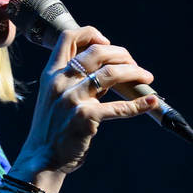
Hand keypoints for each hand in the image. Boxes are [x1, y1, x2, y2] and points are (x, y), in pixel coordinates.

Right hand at [18, 25, 157, 178]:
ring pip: (110, 74)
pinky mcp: (85, 117)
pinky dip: (138, 104)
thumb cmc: (53, 130)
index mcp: (52, 74)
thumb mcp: (57, 99)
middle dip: (121, 54)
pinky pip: (118, 107)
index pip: (69, 38)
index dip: (91, 34)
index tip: (107, 42)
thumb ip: (77, 83)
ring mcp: (73, 99)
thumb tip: (110, 72)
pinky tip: (151, 103)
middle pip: (97, 52)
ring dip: (134, 72)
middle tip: (134, 64)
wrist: (42, 159)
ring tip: (147, 77)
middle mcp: (61, 82)